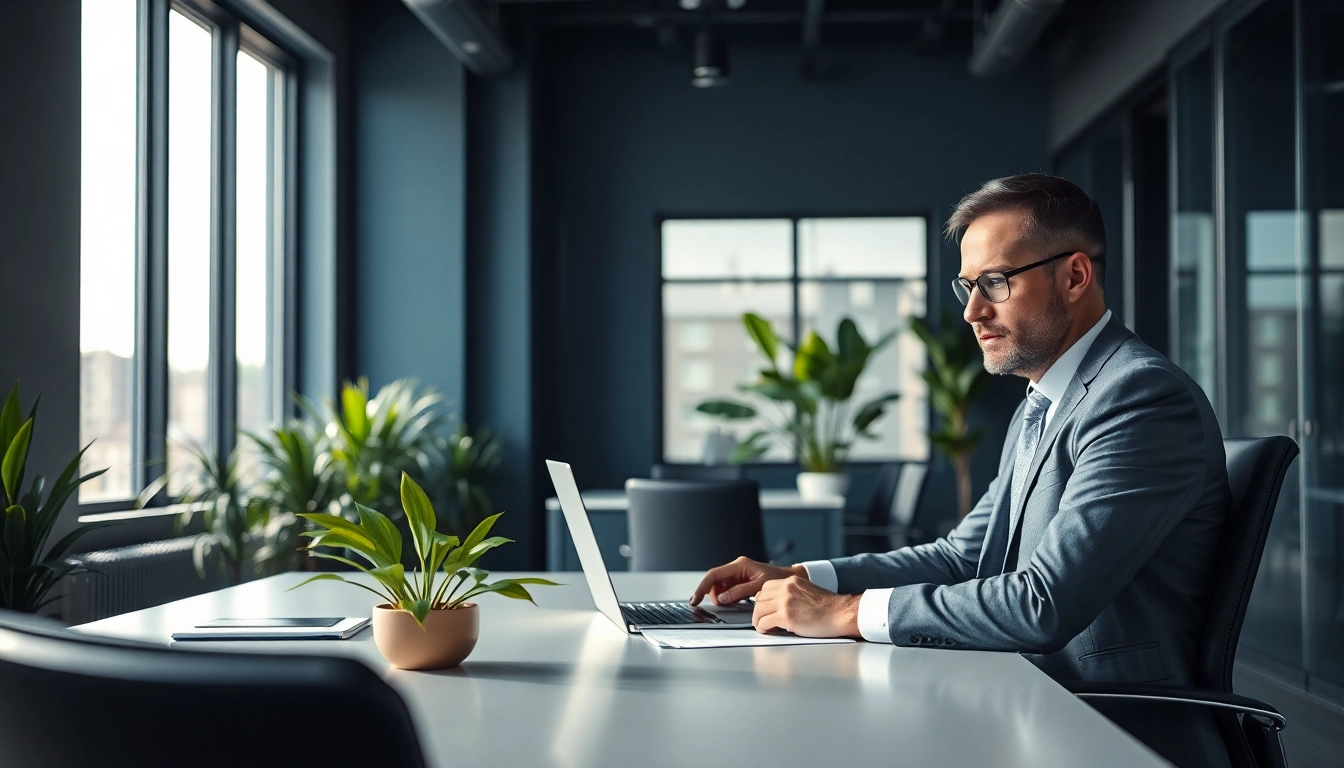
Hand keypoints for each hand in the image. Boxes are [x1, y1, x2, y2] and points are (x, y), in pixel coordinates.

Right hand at [690, 556, 805, 606]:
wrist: (790, 579)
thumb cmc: (779, 580)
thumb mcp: (759, 587)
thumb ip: (739, 592)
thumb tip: (722, 598)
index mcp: (740, 565)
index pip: (714, 575)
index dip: (702, 587)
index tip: (696, 598)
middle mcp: (736, 568)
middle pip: (714, 581)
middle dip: (712, 594)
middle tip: (719, 605)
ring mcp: (737, 575)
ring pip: (719, 587)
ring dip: (720, 597)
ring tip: (732, 603)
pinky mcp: (740, 582)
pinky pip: (727, 590)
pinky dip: (727, 598)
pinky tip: (734, 602)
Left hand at [752, 576, 860, 638]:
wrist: (841, 613)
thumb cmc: (829, 607)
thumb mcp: (807, 592)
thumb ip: (791, 594)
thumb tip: (778, 605)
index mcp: (792, 581)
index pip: (765, 587)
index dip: (763, 600)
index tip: (764, 608)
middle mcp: (786, 588)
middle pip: (759, 598)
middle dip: (759, 611)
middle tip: (762, 619)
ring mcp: (785, 602)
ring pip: (759, 610)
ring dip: (759, 620)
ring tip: (765, 627)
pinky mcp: (786, 616)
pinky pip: (764, 622)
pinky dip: (763, 628)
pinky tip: (769, 631)